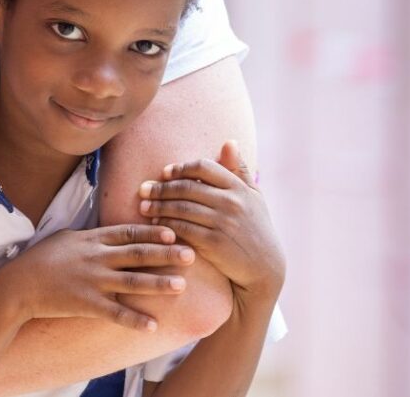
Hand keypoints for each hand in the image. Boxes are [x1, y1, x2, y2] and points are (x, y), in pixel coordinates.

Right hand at [0, 224, 195, 331]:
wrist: (19, 285)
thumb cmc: (42, 258)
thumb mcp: (67, 237)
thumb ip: (93, 234)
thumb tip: (114, 230)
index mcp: (92, 239)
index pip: (128, 232)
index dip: (152, 231)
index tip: (174, 230)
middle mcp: (96, 258)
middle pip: (136, 254)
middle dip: (165, 254)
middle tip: (191, 254)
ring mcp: (92, 281)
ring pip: (131, 282)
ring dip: (157, 284)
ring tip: (181, 285)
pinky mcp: (86, 303)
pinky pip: (115, 313)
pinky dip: (134, 320)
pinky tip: (152, 325)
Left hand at [138, 141, 285, 303]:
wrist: (265, 268)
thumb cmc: (255, 228)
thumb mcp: (254, 198)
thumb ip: (239, 170)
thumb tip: (229, 142)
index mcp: (239, 188)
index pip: (203, 167)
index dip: (180, 168)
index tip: (164, 172)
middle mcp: (232, 202)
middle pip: (187, 187)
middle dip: (161, 187)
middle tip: (143, 189)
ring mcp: (223, 223)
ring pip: (181, 207)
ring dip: (158, 205)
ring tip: (144, 206)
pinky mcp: (214, 243)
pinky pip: (182, 228)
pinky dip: (166, 224)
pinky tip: (156, 223)